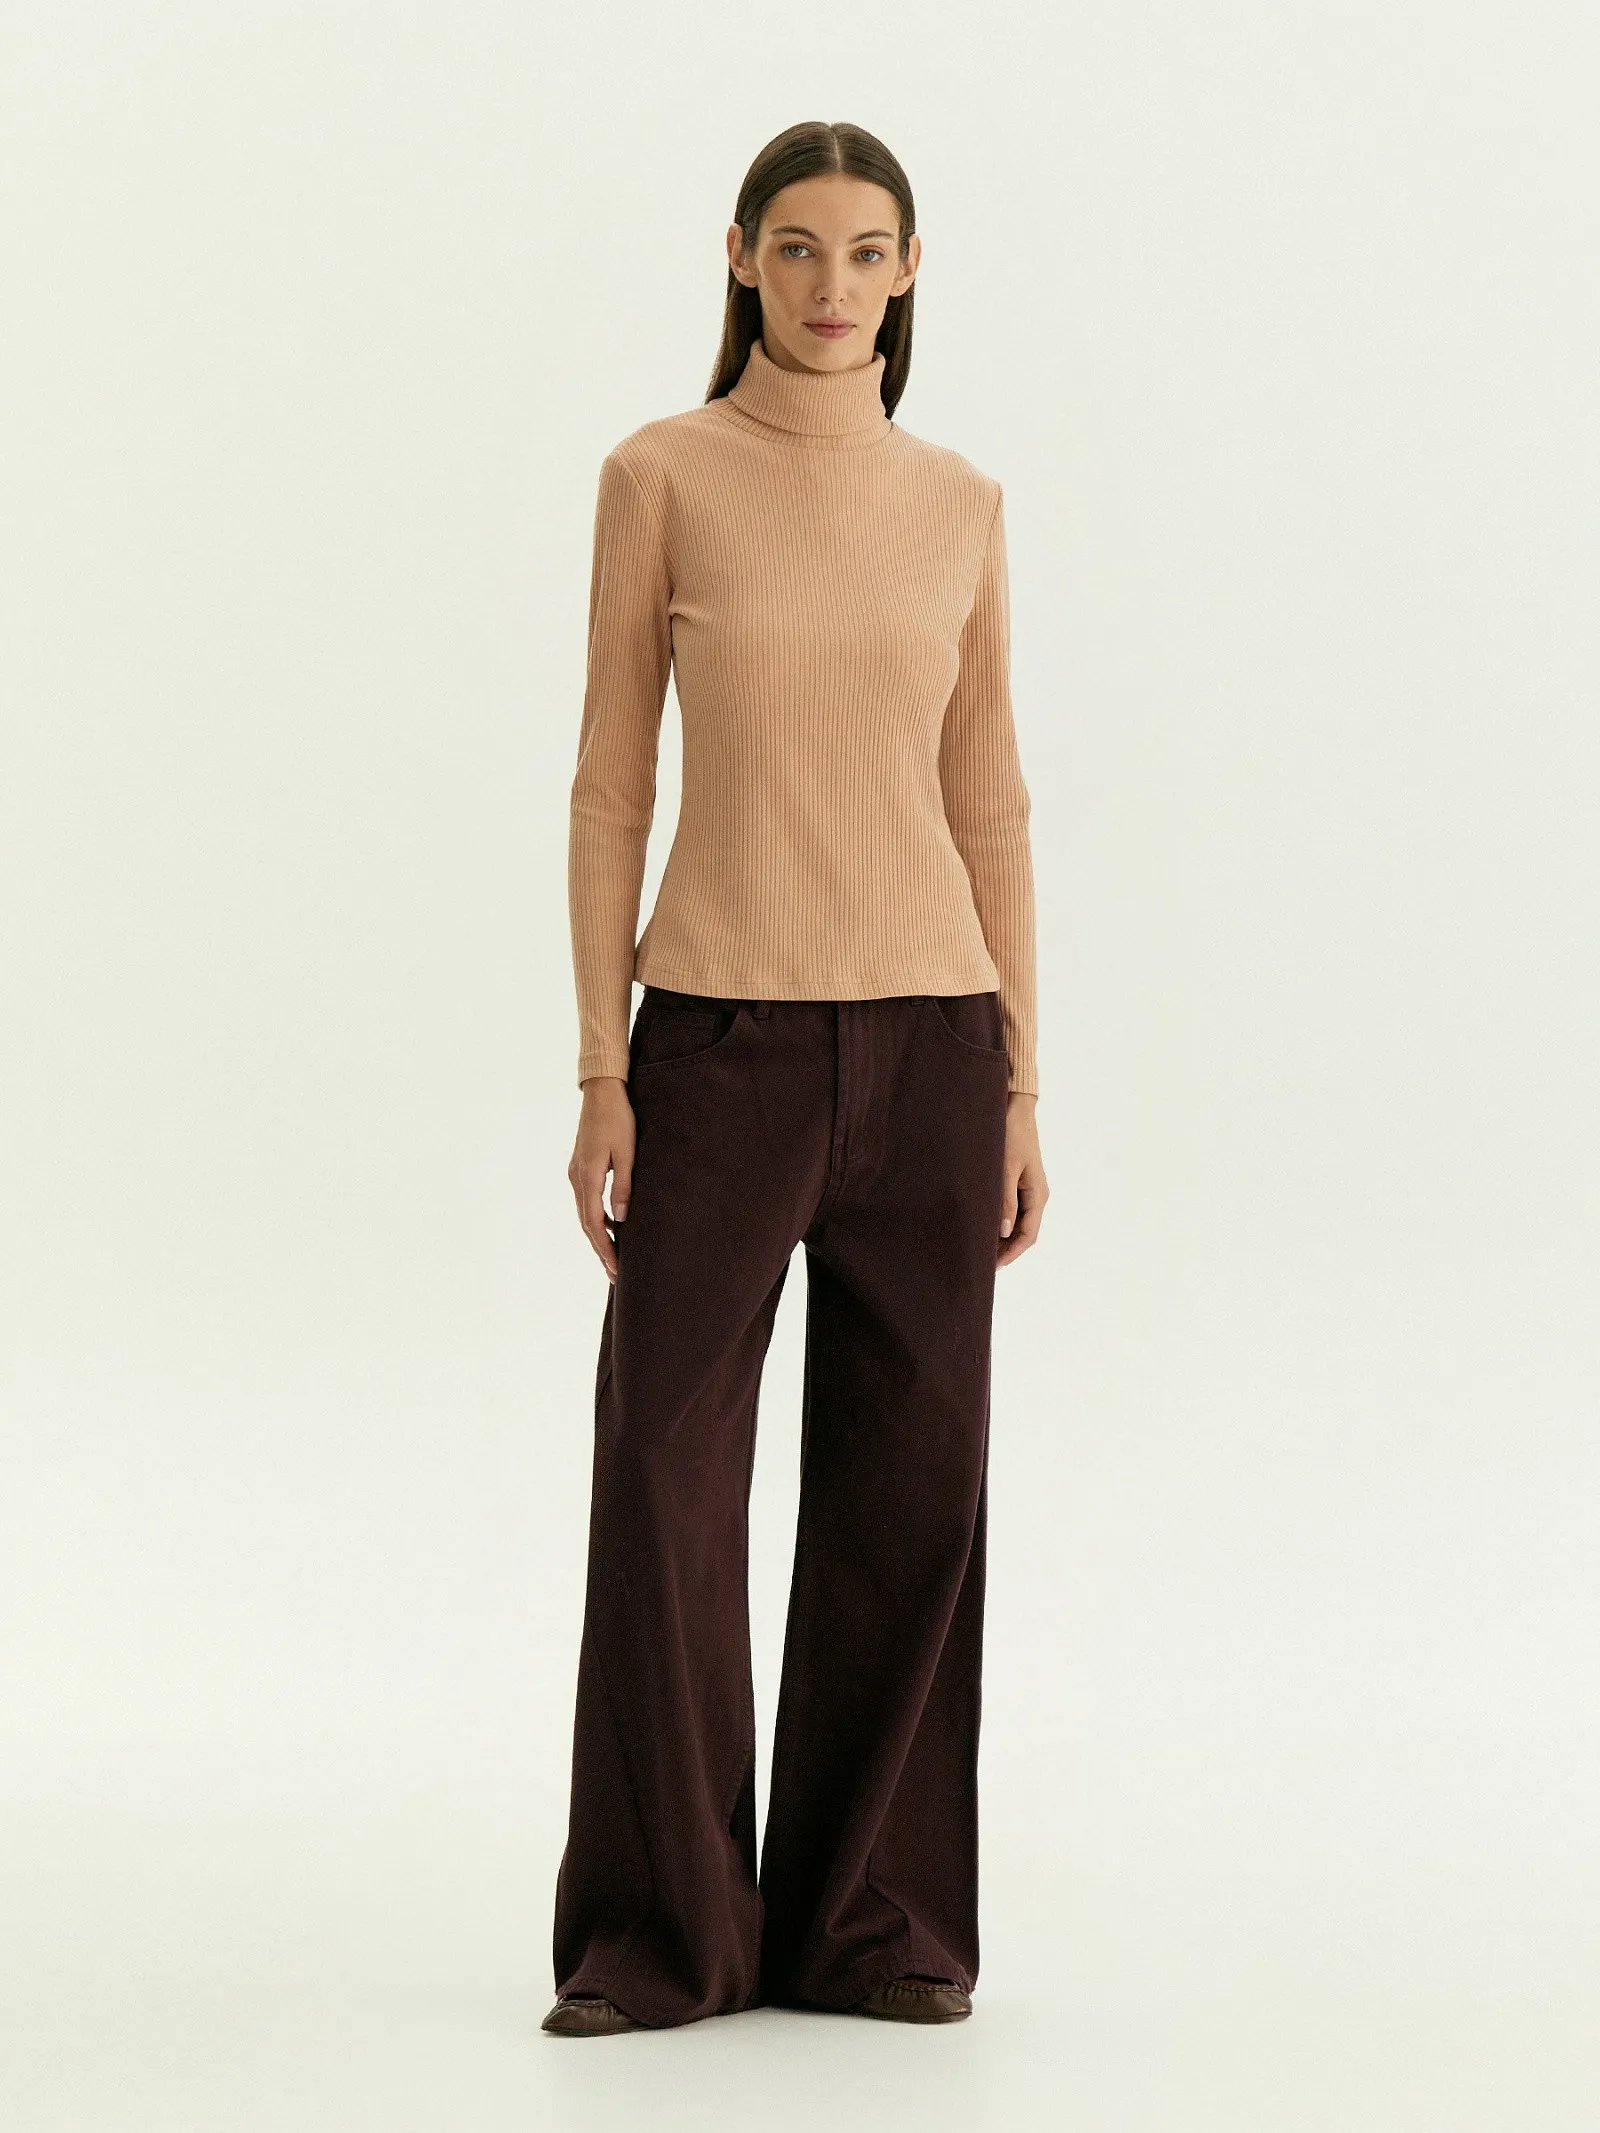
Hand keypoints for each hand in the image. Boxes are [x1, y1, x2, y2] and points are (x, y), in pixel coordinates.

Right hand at [569, 1076, 635, 1283]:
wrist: (602, 1091)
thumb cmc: (618, 1118)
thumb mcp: (627, 1152)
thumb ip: (623, 1186)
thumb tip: (622, 1219)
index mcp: (587, 1176)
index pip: (594, 1223)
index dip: (605, 1248)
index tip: (616, 1269)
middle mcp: (576, 1178)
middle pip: (586, 1224)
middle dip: (601, 1250)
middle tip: (615, 1275)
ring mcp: (576, 1173)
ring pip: (585, 1214)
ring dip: (599, 1236)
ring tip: (614, 1257)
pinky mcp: (580, 1167)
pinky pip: (587, 1201)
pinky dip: (598, 1218)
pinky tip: (613, 1226)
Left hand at [997, 1092, 1046, 1268]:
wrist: (1015, 1108)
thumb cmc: (1011, 1134)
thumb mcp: (1005, 1169)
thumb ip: (1005, 1201)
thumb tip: (1004, 1231)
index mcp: (1037, 1194)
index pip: (1027, 1235)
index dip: (1012, 1253)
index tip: (994, 1266)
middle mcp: (1036, 1195)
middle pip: (1023, 1232)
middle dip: (1006, 1249)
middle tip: (983, 1261)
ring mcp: (1028, 1189)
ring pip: (1018, 1222)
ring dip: (1003, 1236)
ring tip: (981, 1246)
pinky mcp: (1019, 1181)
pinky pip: (1012, 1208)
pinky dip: (1000, 1220)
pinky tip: (984, 1224)